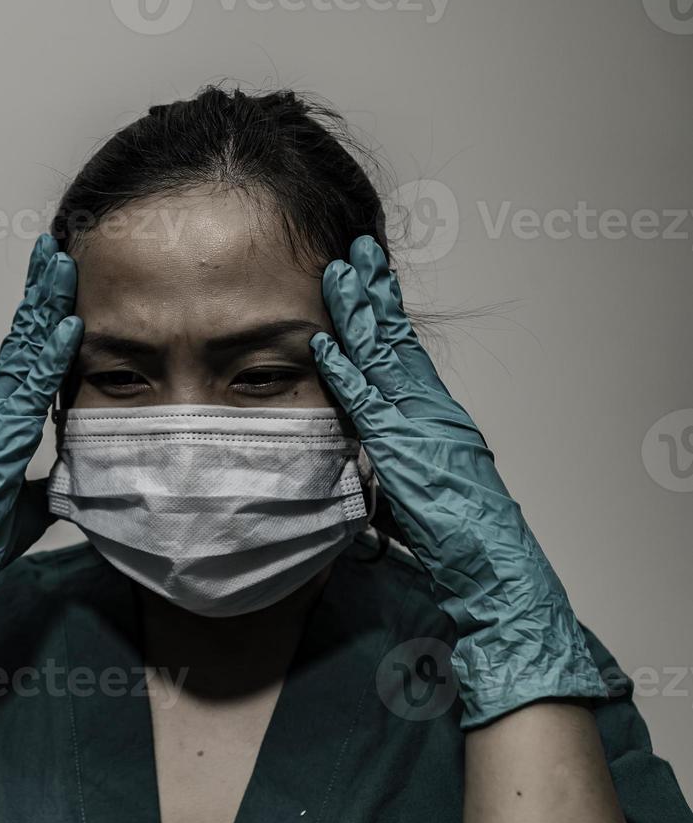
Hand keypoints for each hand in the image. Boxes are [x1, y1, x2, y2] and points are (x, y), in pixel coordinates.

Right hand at [0, 235, 82, 684]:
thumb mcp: (24, 509)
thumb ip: (45, 482)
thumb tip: (72, 473)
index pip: (24, 362)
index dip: (41, 321)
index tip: (59, 284)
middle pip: (18, 343)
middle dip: (39, 294)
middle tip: (57, 248)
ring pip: (20, 354)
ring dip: (44, 308)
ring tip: (63, 264)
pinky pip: (27, 390)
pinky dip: (48, 356)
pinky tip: (68, 327)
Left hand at [311, 236, 605, 727]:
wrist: (495, 568)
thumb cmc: (461, 539)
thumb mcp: (419, 488)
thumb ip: (392, 463)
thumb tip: (361, 454)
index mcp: (435, 417)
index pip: (404, 355)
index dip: (382, 316)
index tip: (366, 281)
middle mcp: (432, 412)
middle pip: (395, 342)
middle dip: (371, 296)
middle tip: (350, 253)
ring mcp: (422, 427)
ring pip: (385, 360)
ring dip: (356, 317)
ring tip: (335, 277)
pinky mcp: (409, 451)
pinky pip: (371, 404)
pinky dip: (348, 374)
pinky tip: (328, 346)